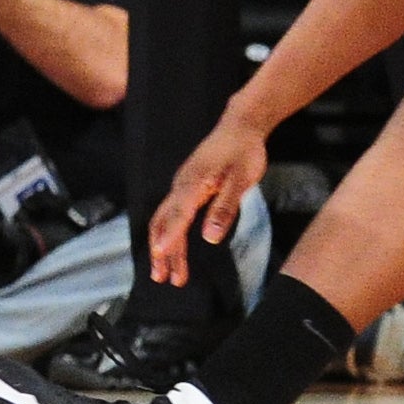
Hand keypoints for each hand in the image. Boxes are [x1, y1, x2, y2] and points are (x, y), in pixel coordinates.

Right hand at [153, 116, 265, 283]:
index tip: (160, 260)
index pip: (177, 217)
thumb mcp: (240, 181)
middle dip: (162, 251)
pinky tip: (174, 245)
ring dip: (165, 245)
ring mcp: (182, 185)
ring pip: (166, 219)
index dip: (168, 240)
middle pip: (164, 222)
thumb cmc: (243, 152)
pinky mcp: (188, 186)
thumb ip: (225, 208)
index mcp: (193, 185)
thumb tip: (211, 236)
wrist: (241, 125)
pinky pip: (172, 213)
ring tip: (168, 272)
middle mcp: (182, 185)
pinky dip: (169, 232)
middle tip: (162, 278)